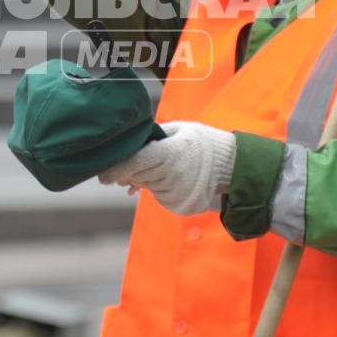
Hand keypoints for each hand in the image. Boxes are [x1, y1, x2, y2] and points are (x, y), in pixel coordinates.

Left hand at [97, 121, 237, 215]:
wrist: (233, 166)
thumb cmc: (203, 143)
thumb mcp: (180, 130)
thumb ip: (154, 136)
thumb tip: (130, 145)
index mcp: (169, 153)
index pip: (134, 163)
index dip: (115, 169)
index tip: (103, 175)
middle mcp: (171, 176)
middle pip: (137, 177)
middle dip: (129, 173)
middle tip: (129, 168)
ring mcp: (176, 194)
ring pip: (148, 188)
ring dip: (148, 180)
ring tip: (165, 169)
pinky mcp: (181, 206)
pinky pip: (160, 198)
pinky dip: (160, 190)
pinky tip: (174, 180)